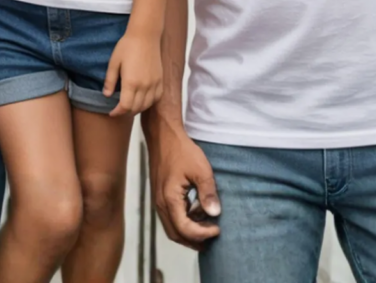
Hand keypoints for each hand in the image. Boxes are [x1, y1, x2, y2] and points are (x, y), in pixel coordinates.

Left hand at [104, 27, 163, 115]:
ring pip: (146, 105)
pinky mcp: (160, 80)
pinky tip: (142, 99)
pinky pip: (156, 98)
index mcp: (131, 83)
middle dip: (125, 112)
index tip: (111, 112)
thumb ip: (110, 81)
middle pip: (136, 108)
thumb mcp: (114, 62)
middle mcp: (144, 86)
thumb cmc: (127, 46)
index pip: (125, 107)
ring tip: (129, 105)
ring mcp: (154, 83)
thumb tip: (106, 95)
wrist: (145, 35)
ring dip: (137, 109)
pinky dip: (149, 102)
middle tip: (118, 109)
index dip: (117, 112)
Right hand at [148, 123, 220, 249]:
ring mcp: (158, 200)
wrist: (163, 135)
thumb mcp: (200, 169)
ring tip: (206, 228)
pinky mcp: (160, 195)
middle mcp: (160, 204)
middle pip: (176, 234)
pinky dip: (183, 221)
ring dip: (188, 232)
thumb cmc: (181, 150)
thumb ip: (208, 192)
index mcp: (169, 199)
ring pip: (171, 227)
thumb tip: (214, 213)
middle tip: (212, 237)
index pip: (185, 229)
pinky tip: (197, 212)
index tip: (217, 228)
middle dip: (194, 240)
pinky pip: (170, 217)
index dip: (202, 234)